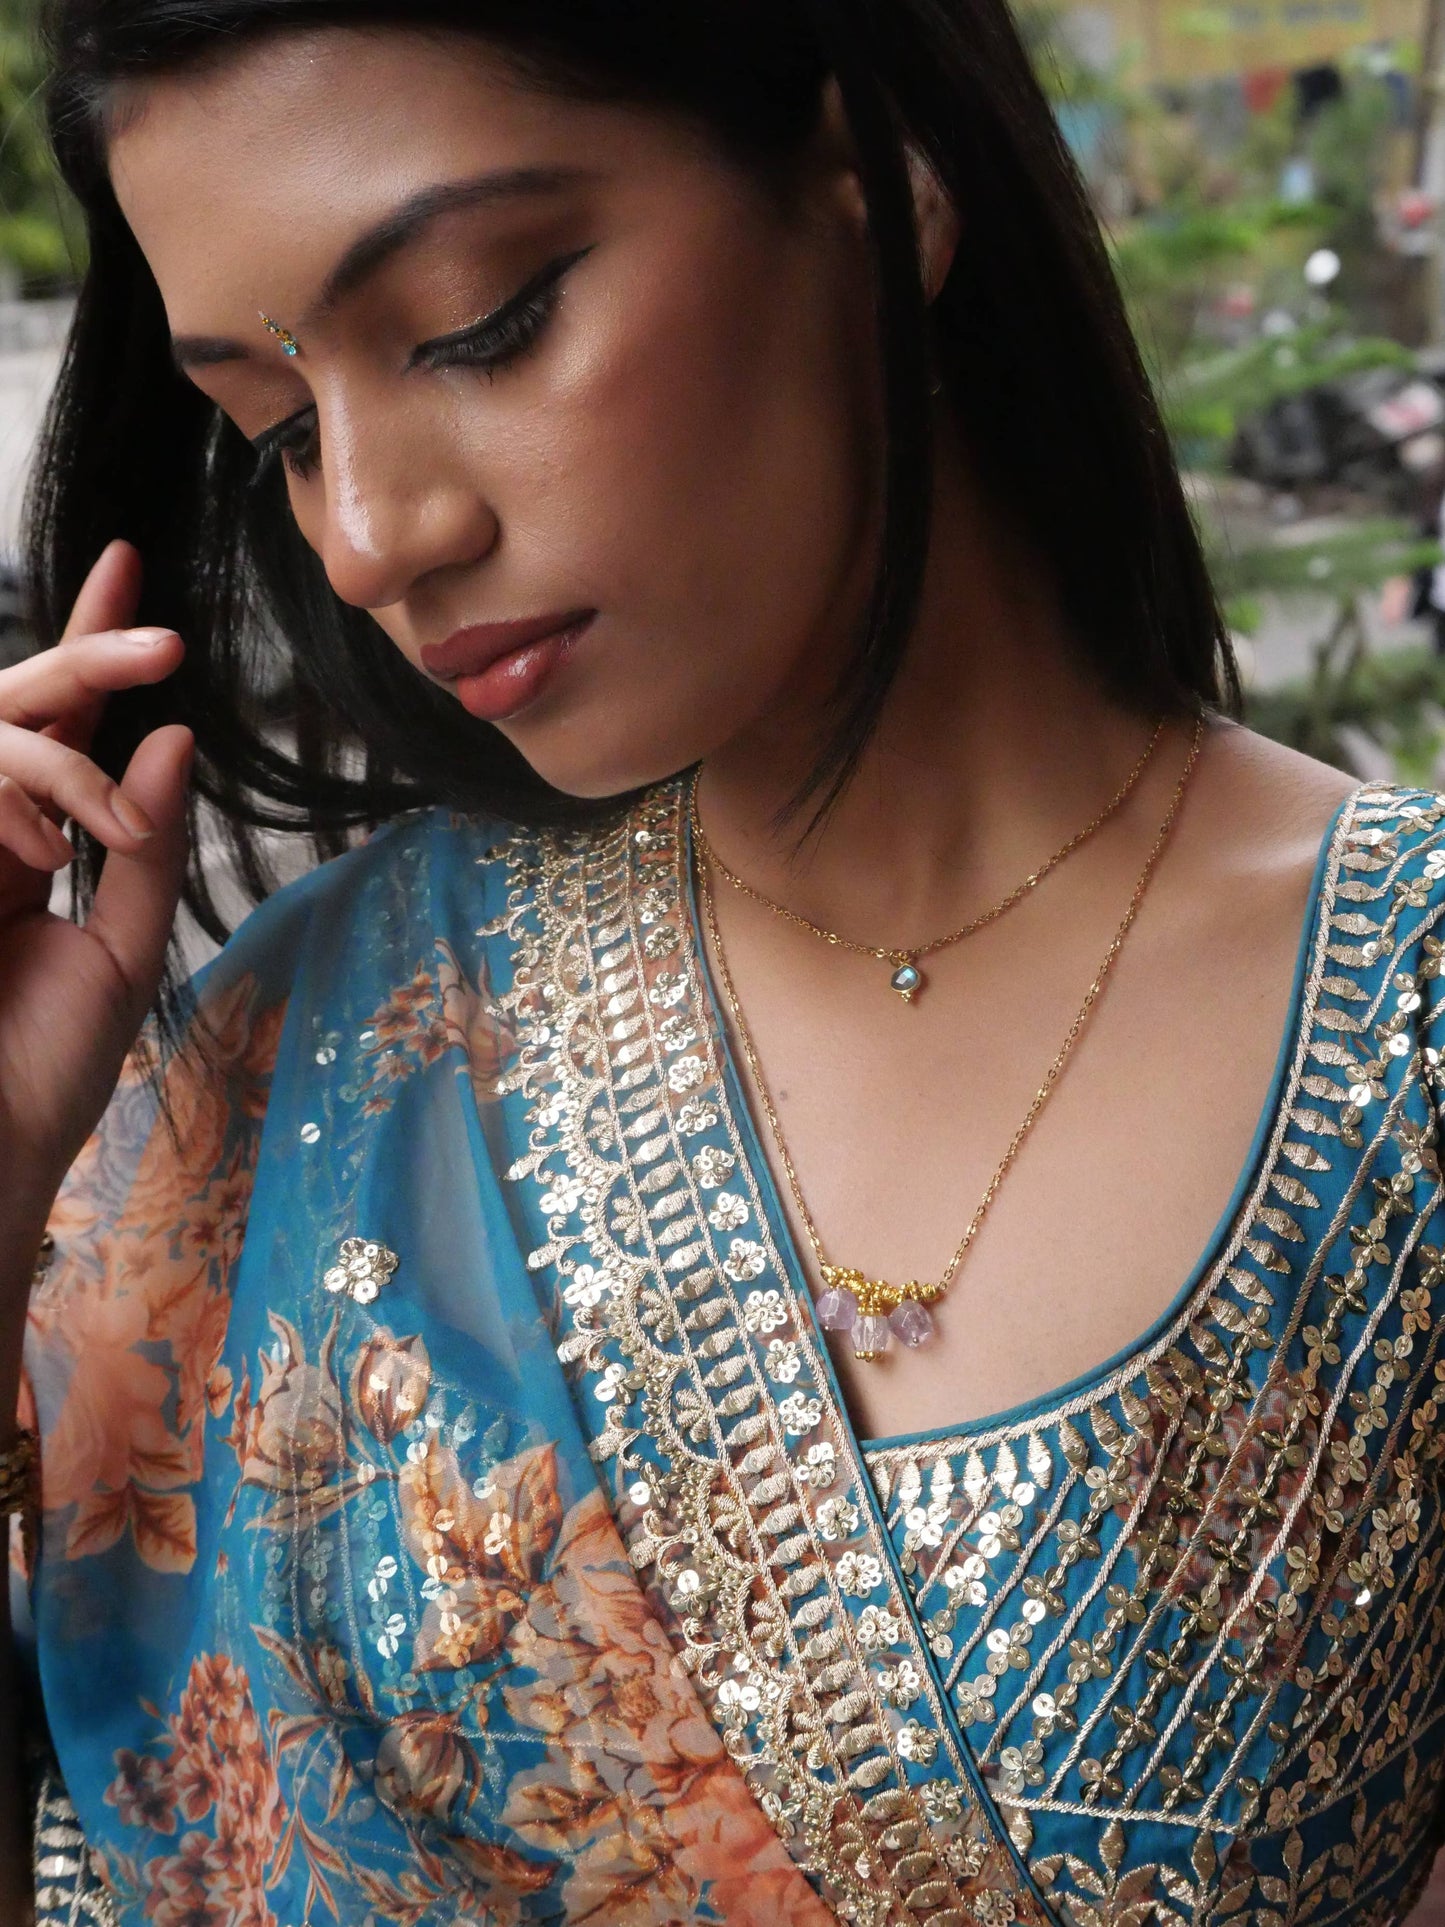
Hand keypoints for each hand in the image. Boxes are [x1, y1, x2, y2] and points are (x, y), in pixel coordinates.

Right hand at [0, 539, 190, 1204]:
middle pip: (17, 707)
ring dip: (52, 759)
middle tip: (157, 636)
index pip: (62, 727)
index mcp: (26, 847)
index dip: (93, 647)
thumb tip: (171, 737)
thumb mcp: (119, 950)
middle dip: (82, 657)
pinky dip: (8, 798)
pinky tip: (37, 850)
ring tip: (93, 831)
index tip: (132, 563)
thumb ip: (142, 846)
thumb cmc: (44, 1069)